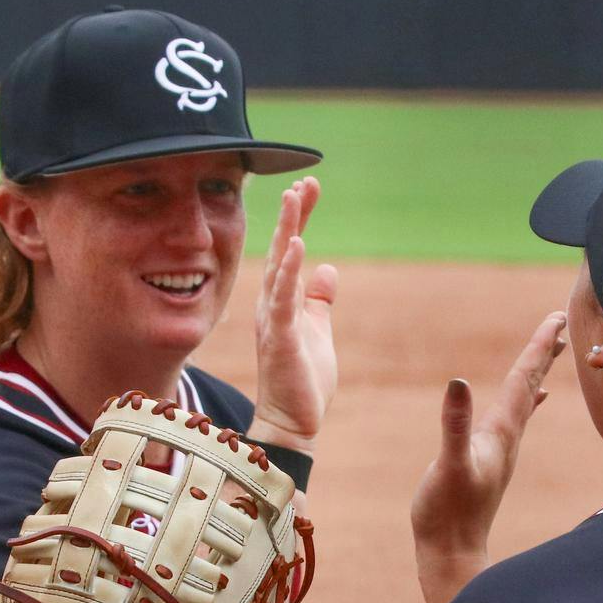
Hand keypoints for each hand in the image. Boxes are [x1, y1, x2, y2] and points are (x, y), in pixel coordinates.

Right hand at [251, 177, 336, 453]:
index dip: (299, 219)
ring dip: (288, 231)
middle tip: (303, 182)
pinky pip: (284, 300)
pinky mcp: (281, 338)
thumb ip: (319, 300)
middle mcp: (273, 305)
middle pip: (281, 250)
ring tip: (295, 199)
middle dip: (293, 215)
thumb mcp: (317, 330)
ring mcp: (274, 320)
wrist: (293, 421)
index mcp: (283, 302)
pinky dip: (288, 272)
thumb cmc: (303, 379)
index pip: (290, 251)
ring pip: (279, 267)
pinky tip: (296, 246)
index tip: (309, 188)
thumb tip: (328, 270)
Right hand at [409, 311, 566, 602]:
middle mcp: (508, 436)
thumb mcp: (448, 465)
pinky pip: (516, 418)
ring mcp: (502, 448)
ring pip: (526, 399)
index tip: (558, 316)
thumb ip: (455, 426)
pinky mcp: (493, 459)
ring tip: (552, 350)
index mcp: (501, 431)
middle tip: (561, 321)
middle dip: (545, 351)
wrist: (452, 552)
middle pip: (531, 384)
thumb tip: (459, 383)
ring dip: (537, 372)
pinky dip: (526, 400)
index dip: (539, 346)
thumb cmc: (446, 511)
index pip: (524, 379)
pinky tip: (533, 399)